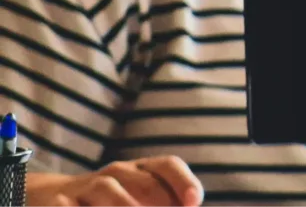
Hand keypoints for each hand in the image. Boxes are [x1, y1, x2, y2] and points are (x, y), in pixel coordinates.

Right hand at [28, 158, 203, 206]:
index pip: (168, 166)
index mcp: (139, 170)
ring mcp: (86, 186)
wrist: (48, 197)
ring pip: (109, 189)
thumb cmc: (106, 203)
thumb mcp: (134, 199)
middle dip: (159, 203)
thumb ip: (161, 203)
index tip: (194, 202)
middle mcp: (115, 174)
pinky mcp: (57, 202)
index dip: (184, 182)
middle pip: (145, 182)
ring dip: (125, 205)